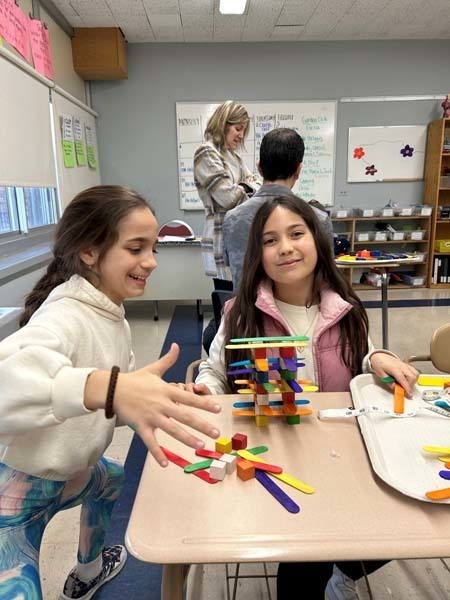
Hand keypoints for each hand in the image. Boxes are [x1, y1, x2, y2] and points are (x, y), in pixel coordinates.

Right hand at [113, 343, 220, 465]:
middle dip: (202, 425)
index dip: (204, 403)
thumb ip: (168, 360)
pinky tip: (166, 464)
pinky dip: (158, 454)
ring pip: (172, 430)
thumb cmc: (135, 380)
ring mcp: (151, 417)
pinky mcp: (141, 427)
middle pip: (185, 416)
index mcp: (166, 391)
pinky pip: (151, 442)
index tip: (218, 409)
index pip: (189, 398)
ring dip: (186, 439)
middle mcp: (162, 404)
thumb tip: (177, 345)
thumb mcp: (153, 369)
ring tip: (200, 446)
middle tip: (216, 433)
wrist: (112, 389)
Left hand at [370, 352, 418, 397]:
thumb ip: (388, 381)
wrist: (379, 356)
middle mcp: (401, 366)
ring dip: (413, 381)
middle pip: (412, 377)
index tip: (409, 394)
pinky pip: (414, 371)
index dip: (407, 388)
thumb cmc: (379, 364)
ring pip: (415, 374)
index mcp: (394, 369)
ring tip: (405, 384)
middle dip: (410, 385)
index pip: (403, 380)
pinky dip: (414, 377)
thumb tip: (394, 387)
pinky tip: (408, 379)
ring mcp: (405, 365)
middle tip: (404, 389)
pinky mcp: (406, 365)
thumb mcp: (380, 374)